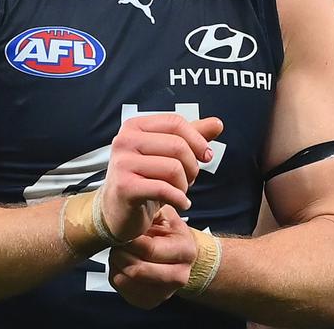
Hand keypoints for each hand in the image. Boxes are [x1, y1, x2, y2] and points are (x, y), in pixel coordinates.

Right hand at [97, 114, 221, 242]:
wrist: (116, 211)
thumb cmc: (144, 178)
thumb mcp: (167, 154)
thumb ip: (191, 137)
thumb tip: (217, 123)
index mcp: (135, 126)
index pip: (175, 122)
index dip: (197, 140)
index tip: (206, 155)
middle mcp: (125, 140)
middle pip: (177, 145)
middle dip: (192, 166)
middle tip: (190, 179)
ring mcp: (122, 164)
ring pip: (173, 168)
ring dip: (185, 185)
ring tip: (180, 191)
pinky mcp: (125, 187)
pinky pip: (164, 189)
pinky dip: (180, 199)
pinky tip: (181, 203)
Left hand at [108, 205, 197, 308]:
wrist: (179, 254)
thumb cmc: (168, 231)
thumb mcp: (166, 214)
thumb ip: (155, 210)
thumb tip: (138, 202)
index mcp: (185, 250)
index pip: (149, 249)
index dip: (130, 239)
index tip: (123, 231)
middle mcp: (180, 275)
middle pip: (138, 270)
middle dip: (121, 254)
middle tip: (117, 243)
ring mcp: (166, 292)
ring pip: (127, 281)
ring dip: (117, 265)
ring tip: (120, 252)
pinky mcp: (152, 301)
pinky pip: (124, 291)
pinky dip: (117, 276)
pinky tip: (122, 264)